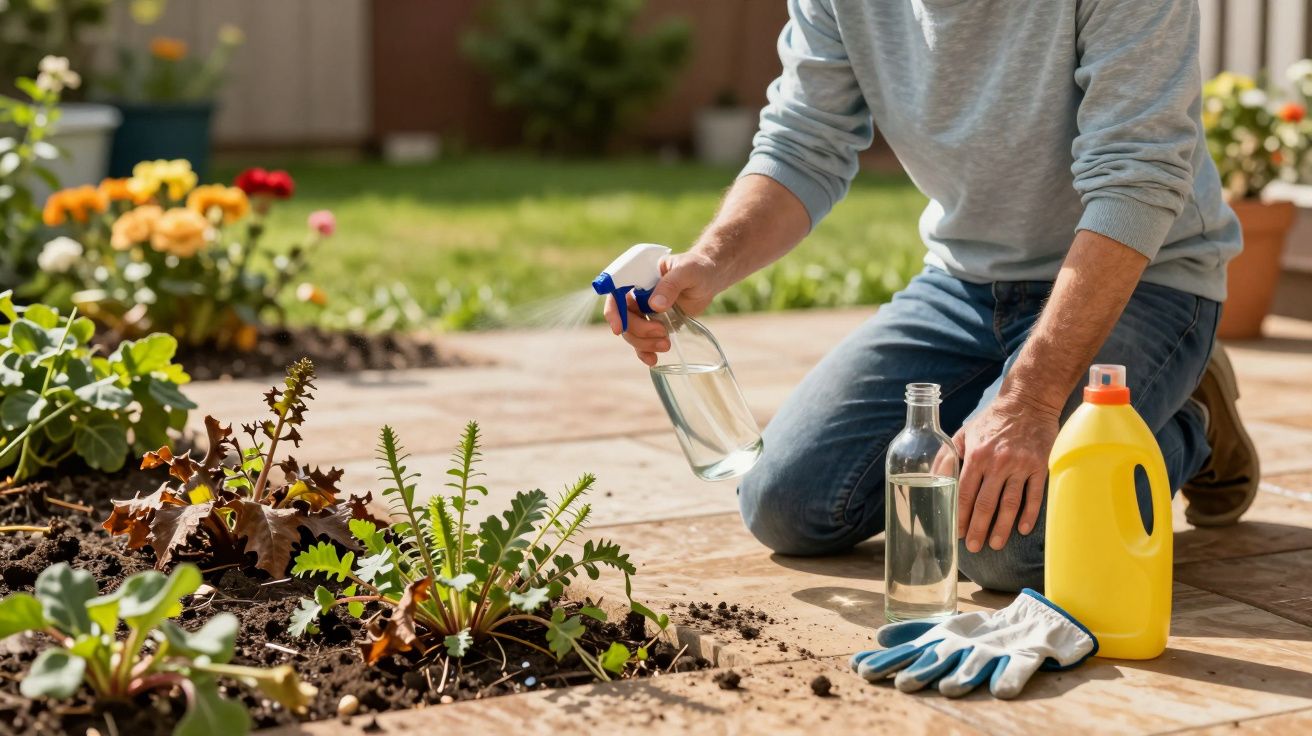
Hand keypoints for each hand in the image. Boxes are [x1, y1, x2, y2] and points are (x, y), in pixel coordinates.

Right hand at [603, 249, 721, 365]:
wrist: (709, 279)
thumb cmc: (696, 268)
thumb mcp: (686, 270)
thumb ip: (670, 285)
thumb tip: (654, 305)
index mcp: (638, 278)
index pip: (615, 294)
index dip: (613, 311)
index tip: (619, 329)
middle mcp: (637, 295)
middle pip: (624, 318)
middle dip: (639, 330)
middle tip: (661, 332)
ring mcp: (645, 312)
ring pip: (632, 333)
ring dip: (644, 343)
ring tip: (666, 344)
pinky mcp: (656, 325)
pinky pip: (643, 341)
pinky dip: (645, 352)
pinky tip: (653, 359)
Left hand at [954, 392, 1059, 551]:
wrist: (1028, 402)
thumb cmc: (992, 420)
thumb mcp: (965, 433)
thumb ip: (948, 455)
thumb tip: (934, 478)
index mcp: (976, 455)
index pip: (964, 492)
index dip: (960, 515)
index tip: (957, 532)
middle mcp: (998, 462)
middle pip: (986, 503)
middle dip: (978, 527)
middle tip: (974, 547)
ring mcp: (1020, 465)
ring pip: (1010, 503)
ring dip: (1002, 527)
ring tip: (996, 544)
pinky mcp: (1039, 465)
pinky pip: (1034, 495)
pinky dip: (1029, 513)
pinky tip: (1022, 528)